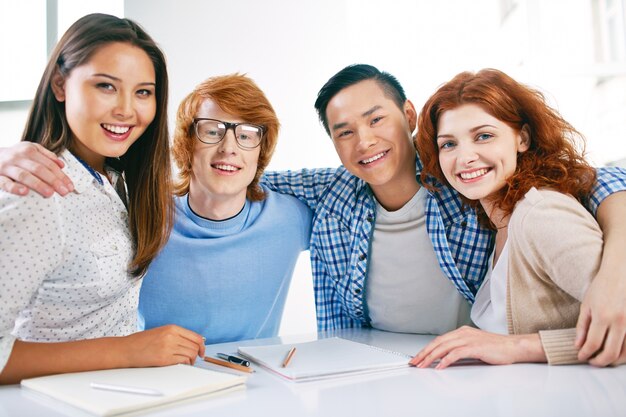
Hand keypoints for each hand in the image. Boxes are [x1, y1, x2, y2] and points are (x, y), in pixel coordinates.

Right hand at [0, 142, 72, 196]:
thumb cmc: (15, 156)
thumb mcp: (30, 150)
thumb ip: (46, 155)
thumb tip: (62, 165)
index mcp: (29, 150)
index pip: (49, 164)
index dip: (61, 176)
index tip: (70, 187)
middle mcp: (17, 157)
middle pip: (39, 169)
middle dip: (54, 181)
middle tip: (64, 192)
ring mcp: (6, 166)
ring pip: (24, 175)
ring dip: (38, 184)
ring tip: (50, 194)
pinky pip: (5, 183)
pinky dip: (15, 187)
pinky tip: (25, 192)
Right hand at [121, 325, 205, 366]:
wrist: (126, 349)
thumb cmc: (142, 342)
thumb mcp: (161, 332)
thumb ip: (176, 335)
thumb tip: (193, 343)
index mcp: (172, 328)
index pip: (196, 337)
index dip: (202, 346)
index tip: (202, 351)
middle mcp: (172, 336)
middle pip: (195, 346)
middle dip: (197, 354)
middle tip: (193, 359)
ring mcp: (168, 347)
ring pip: (191, 354)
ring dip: (191, 360)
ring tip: (185, 362)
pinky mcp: (164, 358)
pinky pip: (183, 361)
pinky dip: (185, 364)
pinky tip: (180, 364)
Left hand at [409, 326, 543, 369]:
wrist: (513, 346)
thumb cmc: (496, 348)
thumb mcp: (474, 346)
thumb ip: (460, 350)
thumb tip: (445, 359)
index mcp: (462, 332)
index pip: (439, 340)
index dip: (427, 349)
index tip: (418, 357)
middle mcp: (463, 333)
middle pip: (438, 342)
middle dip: (424, 353)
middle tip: (414, 362)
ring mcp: (468, 339)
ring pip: (444, 347)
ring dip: (431, 357)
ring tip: (422, 365)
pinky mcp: (475, 347)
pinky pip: (456, 353)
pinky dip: (445, 360)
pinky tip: (439, 366)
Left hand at [576, 268, 625, 365]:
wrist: (620, 274)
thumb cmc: (601, 287)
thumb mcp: (586, 305)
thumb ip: (582, 327)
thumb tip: (578, 345)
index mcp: (603, 316)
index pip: (592, 343)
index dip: (585, 353)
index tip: (580, 356)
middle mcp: (619, 322)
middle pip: (610, 352)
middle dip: (599, 361)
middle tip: (591, 362)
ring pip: (625, 353)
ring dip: (613, 360)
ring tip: (602, 358)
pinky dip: (624, 353)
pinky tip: (615, 353)